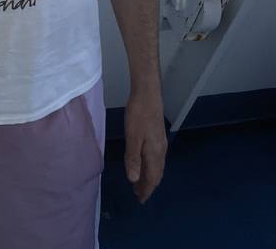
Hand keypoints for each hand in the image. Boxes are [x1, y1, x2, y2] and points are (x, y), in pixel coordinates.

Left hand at [123, 88, 167, 203]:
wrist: (148, 93)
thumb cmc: (138, 114)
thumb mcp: (132, 137)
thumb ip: (132, 158)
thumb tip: (133, 179)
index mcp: (155, 153)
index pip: (152, 178)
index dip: (146, 189)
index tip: (140, 199)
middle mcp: (161, 151)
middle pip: (156, 174)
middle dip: (148, 185)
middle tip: (138, 194)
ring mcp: (161, 142)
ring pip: (157, 166)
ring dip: (149, 175)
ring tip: (139, 181)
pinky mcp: (158, 135)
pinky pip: (156, 158)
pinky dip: (150, 166)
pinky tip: (143, 162)